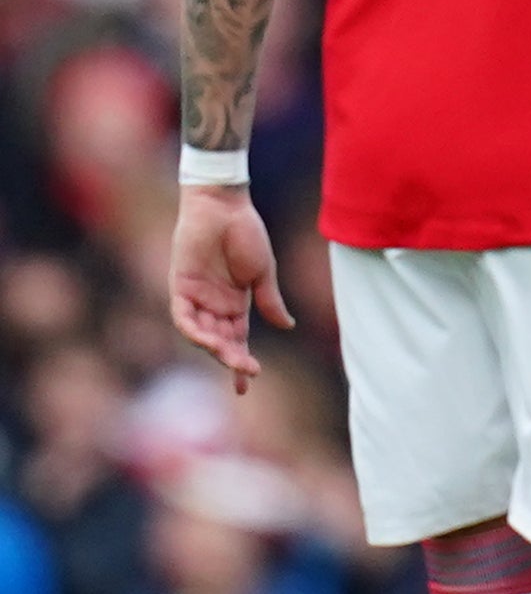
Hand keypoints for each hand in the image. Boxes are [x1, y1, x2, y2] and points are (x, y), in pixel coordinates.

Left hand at [168, 185, 291, 392]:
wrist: (224, 208)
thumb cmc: (247, 234)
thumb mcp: (263, 273)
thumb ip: (270, 301)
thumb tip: (287, 327)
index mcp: (236, 303)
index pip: (237, 340)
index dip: (240, 363)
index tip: (246, 386)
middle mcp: (214, 305)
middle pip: (221, 341)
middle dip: (232, 359)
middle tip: (247, 372)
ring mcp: (196, 297)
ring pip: (202, 333)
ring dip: (215, 348)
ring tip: (231, 357)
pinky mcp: (180, 287)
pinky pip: (183, 317)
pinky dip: (194, 330)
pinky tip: (208, 339)